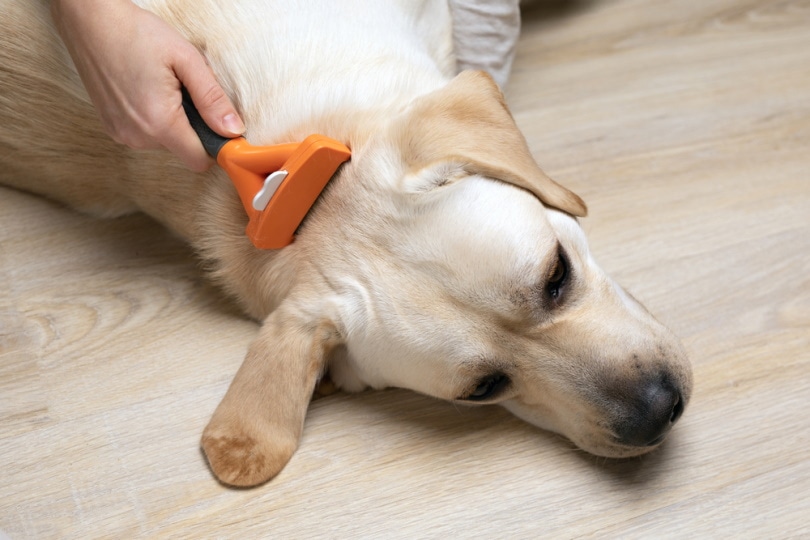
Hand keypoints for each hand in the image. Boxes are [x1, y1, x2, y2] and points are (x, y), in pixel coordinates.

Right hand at [51, 0, 244, 170]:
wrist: (91, 21)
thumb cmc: (138, 34)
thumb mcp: (186, 59)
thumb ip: (213, 98)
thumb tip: (233, 130)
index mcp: (159, 122)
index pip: (199, 160)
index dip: (215, 145)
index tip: (220, 125)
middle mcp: (137, 136)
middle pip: (183, 150)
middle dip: (193, 126)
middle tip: (183, 90)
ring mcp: (121, 134)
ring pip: (165, 143)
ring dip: (173, 121)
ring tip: (162, 87)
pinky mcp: (112, 128)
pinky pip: (146, 135)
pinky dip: (154, 119)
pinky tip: (146, 91)